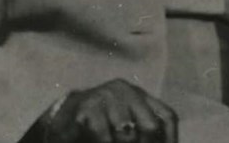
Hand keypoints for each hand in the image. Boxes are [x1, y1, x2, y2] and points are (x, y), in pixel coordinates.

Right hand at [39, 79, 177, 142]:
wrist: (58, 120)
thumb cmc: (98, 127)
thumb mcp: (124, 127)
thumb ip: (142, 132)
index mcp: (140, 96)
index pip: (167, 117)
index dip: (170, 141)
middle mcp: (126, 91)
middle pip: (151, 126)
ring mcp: (106, 97)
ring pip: (127, 134)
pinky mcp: (88, 108)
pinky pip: (104, 136)